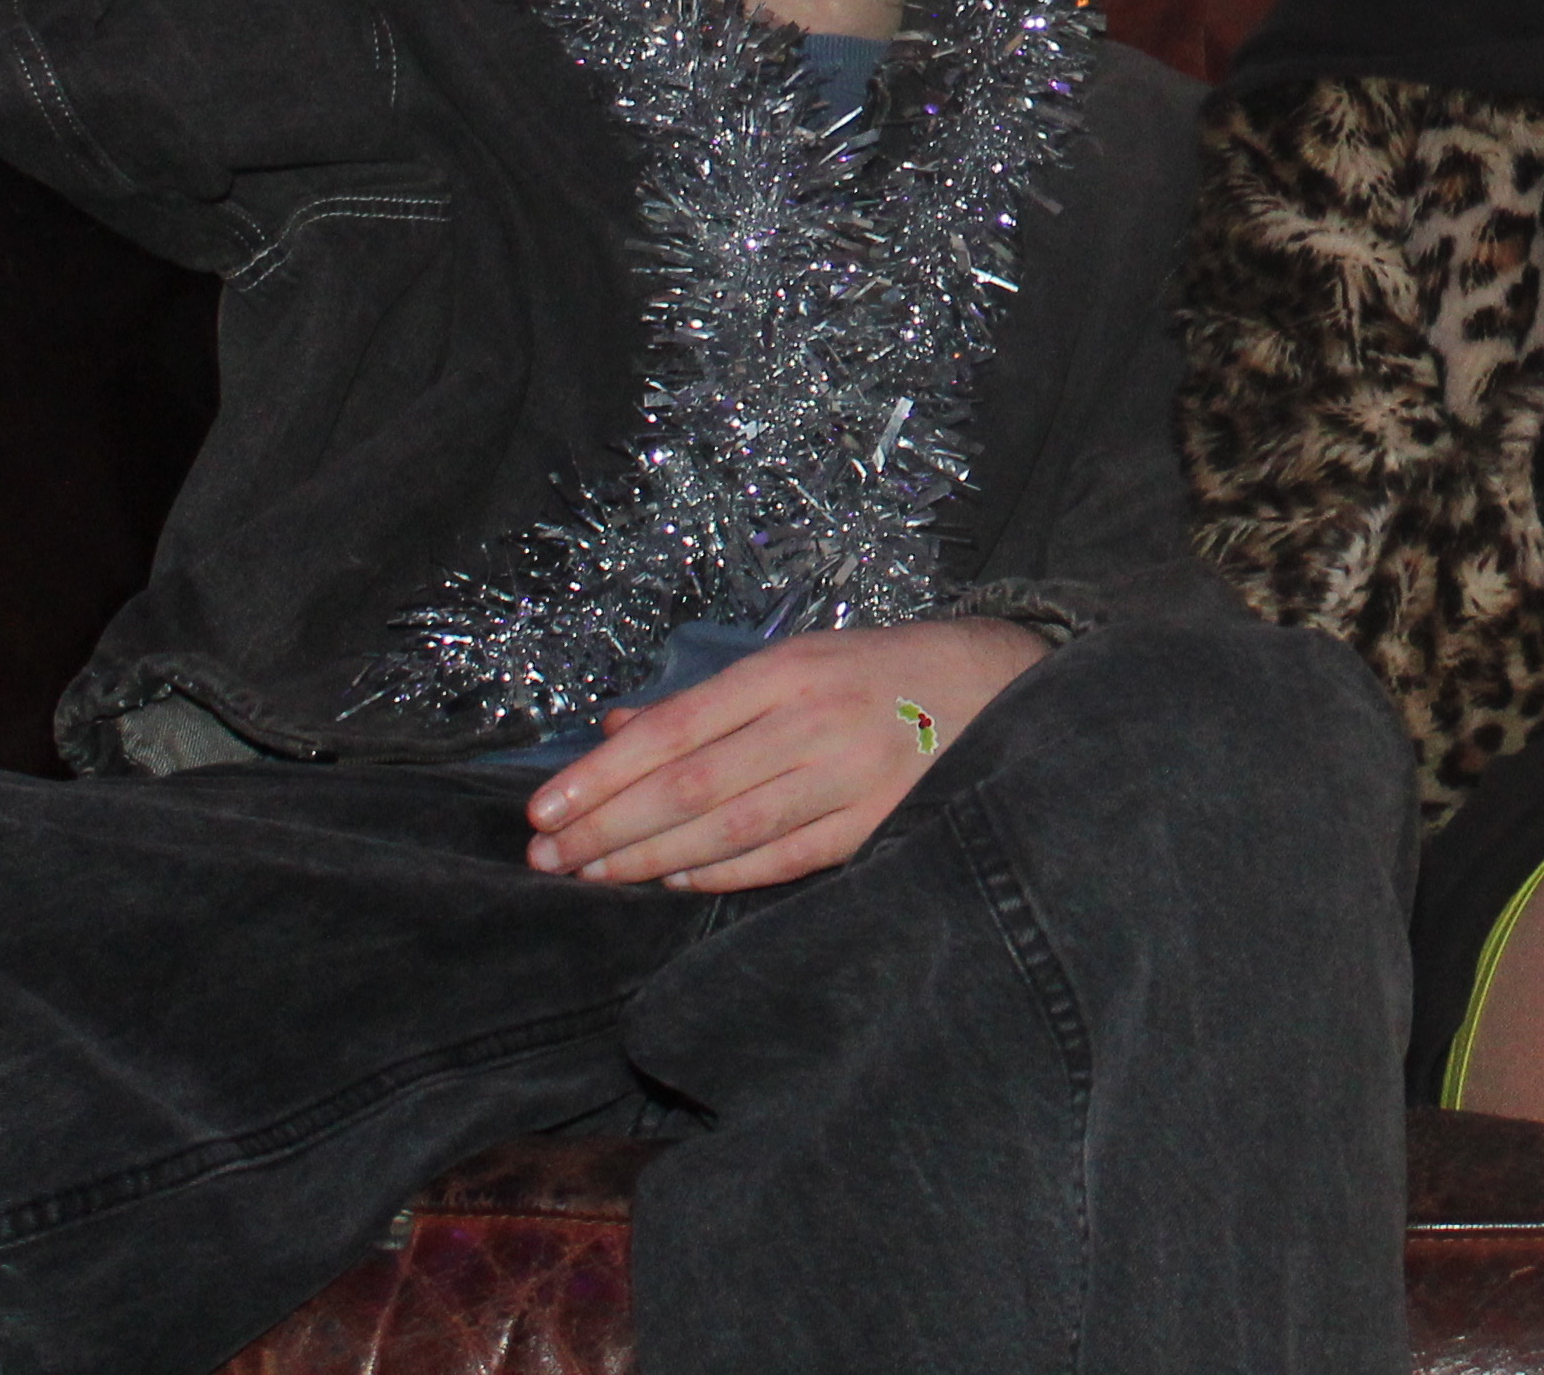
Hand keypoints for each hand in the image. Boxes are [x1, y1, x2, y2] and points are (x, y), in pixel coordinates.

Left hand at [522, 616, 1045, 890]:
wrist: (1000, 683)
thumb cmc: (883, 671)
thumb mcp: (797, 660)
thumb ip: (709, 698)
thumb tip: (615, 728)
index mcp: (788, 669)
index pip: (674, 727)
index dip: (602, 772)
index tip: (543, 807)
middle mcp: (815, 719)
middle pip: (690, 784)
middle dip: (608, 826)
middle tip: (546, 857)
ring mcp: (850, 774)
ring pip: (729, 828)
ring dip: (648, 859)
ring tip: (590, 876)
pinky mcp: (878, 823)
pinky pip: (783, 858)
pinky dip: (721, 874)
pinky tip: (671, 882)